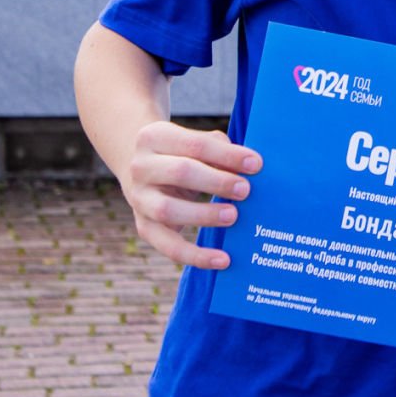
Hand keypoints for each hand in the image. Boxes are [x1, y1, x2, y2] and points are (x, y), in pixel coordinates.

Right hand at [124, 120, 260, 269]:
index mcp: (155, 136)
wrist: (140, 166)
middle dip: (217, 182)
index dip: (228, 155)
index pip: (195, 144)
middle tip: (246, 190)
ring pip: (168, 210)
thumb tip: (250, 167)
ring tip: (234, 216)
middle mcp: (141, 167)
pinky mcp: (143, 227)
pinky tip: (223, 260)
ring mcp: (138, 199)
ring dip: (204, 215)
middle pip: (180, 172)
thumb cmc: (182, 152)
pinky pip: (168, 246)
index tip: (256, 165)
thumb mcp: (195, 142)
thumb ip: (219, 150)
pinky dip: (196, 256)